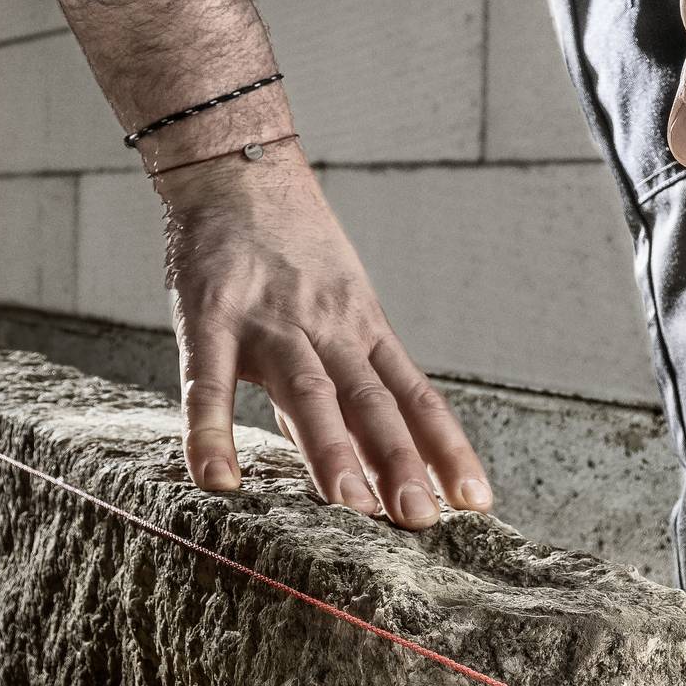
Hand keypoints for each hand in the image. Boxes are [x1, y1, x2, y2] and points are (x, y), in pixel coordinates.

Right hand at [157, 143, 490, 528]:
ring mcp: (270, 323)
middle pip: (372, 402)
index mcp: (362, 328)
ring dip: (331, 451)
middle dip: (398, 462)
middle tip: (420, 519)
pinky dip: (212, 431)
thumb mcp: (336, 300)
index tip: (475, 503)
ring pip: (310, 391)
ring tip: (351, 508)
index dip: (445, 449)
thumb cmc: (287, 245)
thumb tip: (357, 452)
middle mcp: (328, 328)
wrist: (238, 166)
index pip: (416, 396)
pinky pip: (211, 382)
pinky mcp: (210, 317)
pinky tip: (217, 479)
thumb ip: (342, 376)